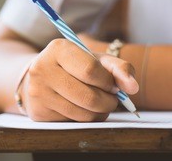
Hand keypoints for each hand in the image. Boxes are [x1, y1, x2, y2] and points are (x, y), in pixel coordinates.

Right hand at [20, 38, 138, 121]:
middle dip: (109, 101)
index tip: (113, 85)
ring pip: (83, 114)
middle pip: (89, 96)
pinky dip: (85, 118)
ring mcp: (38, 92)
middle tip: (112, 99)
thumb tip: (133, 87)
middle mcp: (43, 69)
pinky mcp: (38, 112)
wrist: (40, 77)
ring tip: (100, 104)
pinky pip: (72, 123)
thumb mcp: (95, 59)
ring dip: (100, 113)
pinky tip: (82, 108)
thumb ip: (118, 68)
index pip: (91, 71)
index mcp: (58, 49)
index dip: (108, 82)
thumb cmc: (74, 66)